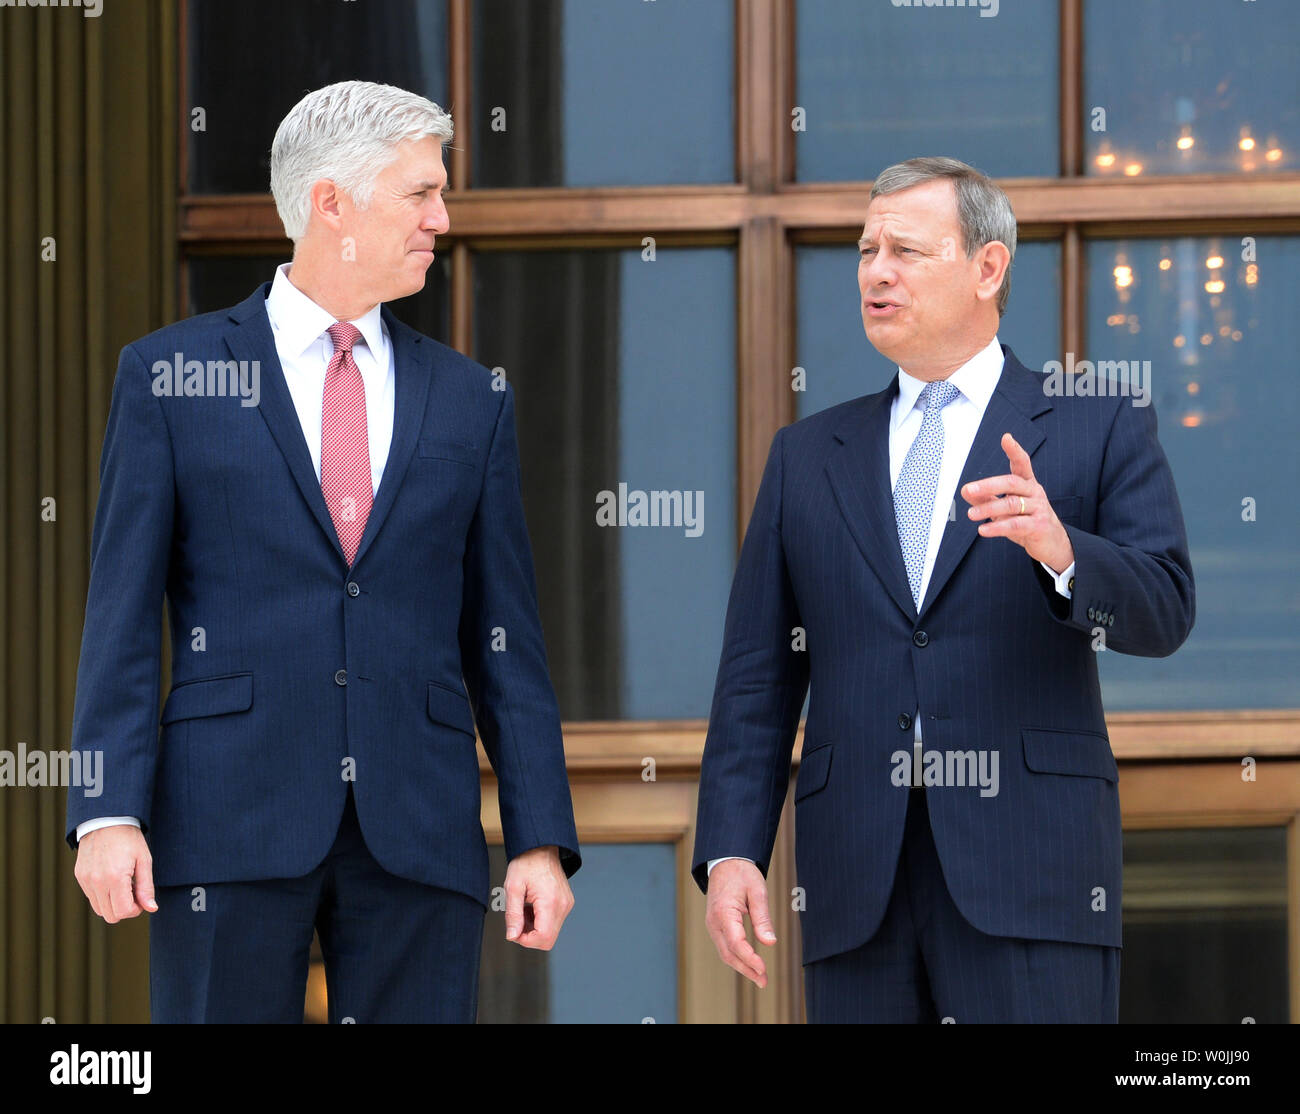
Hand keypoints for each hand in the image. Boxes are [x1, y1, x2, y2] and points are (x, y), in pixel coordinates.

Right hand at [74, 825, 156, 922]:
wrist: (106, 820)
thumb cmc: (128, 838)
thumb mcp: (144, 860)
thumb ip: (146, 887)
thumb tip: (151, 908)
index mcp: (115, 878)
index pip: (122, 912)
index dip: (135, 910)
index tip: (141, 899)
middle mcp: (97, 882)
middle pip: (110, 915)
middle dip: (124, 909)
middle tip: (133, 893)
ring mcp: (86, 880)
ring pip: (99, 909)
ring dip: (113, 904)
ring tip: (123, 886)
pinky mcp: (80, 877)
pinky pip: (91, 897)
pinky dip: (103, 895)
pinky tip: (112, 881)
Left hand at [503, 845, 573, 949]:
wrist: (541, 847)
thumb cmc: (526, 863)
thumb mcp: (513, 887)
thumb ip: (513, 915)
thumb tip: (512, 936)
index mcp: (550, 901)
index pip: (543, 938)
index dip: (525, 940)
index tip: (514, 929)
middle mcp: (563, 905)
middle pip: (548, 939)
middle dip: (529, 936)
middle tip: (517, 919)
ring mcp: (566, 904)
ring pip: (550, 932)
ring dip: (534, 928)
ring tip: (524, 908)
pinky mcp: (566, 903)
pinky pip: (553, 922)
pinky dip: (540, 921)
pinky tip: (531, 906)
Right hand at [704, 859, 776, 987]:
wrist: (725, 861)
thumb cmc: (741, 873)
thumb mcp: (757, 891)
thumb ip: (762, 918)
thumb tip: (770, 942)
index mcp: (723, 913)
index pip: (736, 943)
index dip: (750, 959)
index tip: (764, 970)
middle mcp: (714, 922)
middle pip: (728, 953)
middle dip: (746, 969)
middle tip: (764, 981)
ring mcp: (712, 924)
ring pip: (725, 952)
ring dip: (742, 966)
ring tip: (759, 978)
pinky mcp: (716, 925)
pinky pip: (724, 946)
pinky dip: (736, 957)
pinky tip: (749, 963)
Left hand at [962, 432, 1073, 573]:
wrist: (1052, 544)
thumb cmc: (1027, 521)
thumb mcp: (1004, 509)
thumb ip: (987, 498)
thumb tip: (966, 490)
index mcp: (1027, 484)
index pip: (1022, 463)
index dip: (1015, 451)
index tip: (1006, 438)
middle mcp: (1035, 492)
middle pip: (1012, 483)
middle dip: (988, 485)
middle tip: (968, 489)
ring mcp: (1039, 508)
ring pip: (1012, 504)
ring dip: (989, 509)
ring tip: (970, 514)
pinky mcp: (1040, 526)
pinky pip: (1016, 524)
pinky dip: (998, 527)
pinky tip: (983, 530)